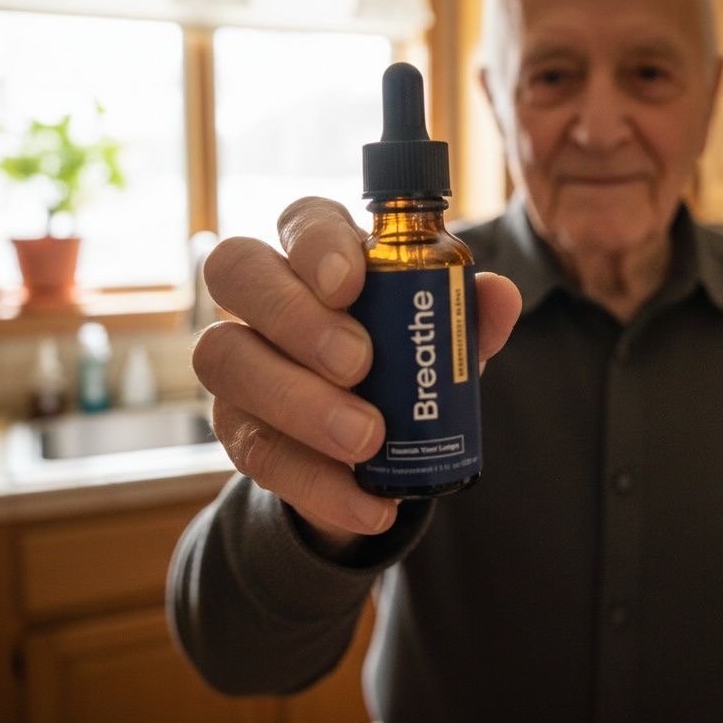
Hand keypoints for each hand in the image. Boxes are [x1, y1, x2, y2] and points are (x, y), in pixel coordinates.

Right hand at [192, 197, 521, 550]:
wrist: (376, 453)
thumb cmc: (406, 364)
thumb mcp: (446, 342)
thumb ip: (471, 316)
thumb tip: (499, 293)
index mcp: (320, 254)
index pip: (299, 218)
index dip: (316, 243)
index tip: (351, 283)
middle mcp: (262, 296)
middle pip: (236, 270)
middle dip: (295, 316)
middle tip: (358, 363)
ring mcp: (238, 359)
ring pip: (224, 357)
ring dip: (298, 401)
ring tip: (366, 440)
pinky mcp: (236, 427)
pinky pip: (253, 449)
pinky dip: (314, 482)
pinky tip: (368, 504)